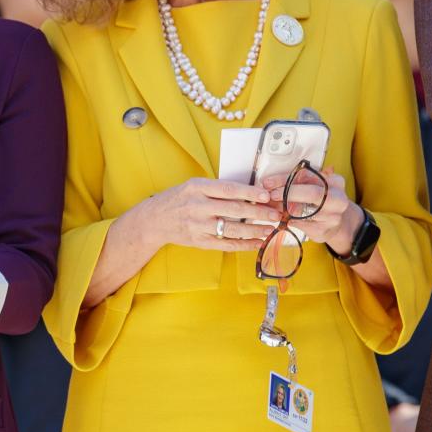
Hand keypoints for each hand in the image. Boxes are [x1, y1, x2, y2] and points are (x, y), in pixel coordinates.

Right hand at [125, 177, 282, 252]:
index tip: (266, 195)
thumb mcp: (193, 186)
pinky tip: (257, 242)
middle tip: (276, 213)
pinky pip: (226, 244)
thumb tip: (250, 192)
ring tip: (270, 229)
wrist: (155, 219)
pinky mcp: (199, 241)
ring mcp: (198, 226)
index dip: (249, 192)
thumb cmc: (179, 199)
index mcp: (197, 188)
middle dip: (258, 213)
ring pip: (232, 229)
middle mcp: (197, 206)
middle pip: (233, 210)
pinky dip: (244, 245)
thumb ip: (217, 189)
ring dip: (254, 230)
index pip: (228, 189)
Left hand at [262, 167, 362, 255]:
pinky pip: (302, 224)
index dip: (285, 178)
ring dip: (284, 208)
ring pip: (304, 211)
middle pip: (312, 193)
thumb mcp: (311, 186)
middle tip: (271, 195)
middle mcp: (338, 199)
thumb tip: (267, 183)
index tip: (268, 182)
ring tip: (272, 206)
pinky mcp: (324, 230)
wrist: (333, 223)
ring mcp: (333, 216)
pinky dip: (289, 220)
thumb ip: (294, 181)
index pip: (308, 176)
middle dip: (288, 193)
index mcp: (335, 182)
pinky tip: (281, 217)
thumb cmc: (318, 199)